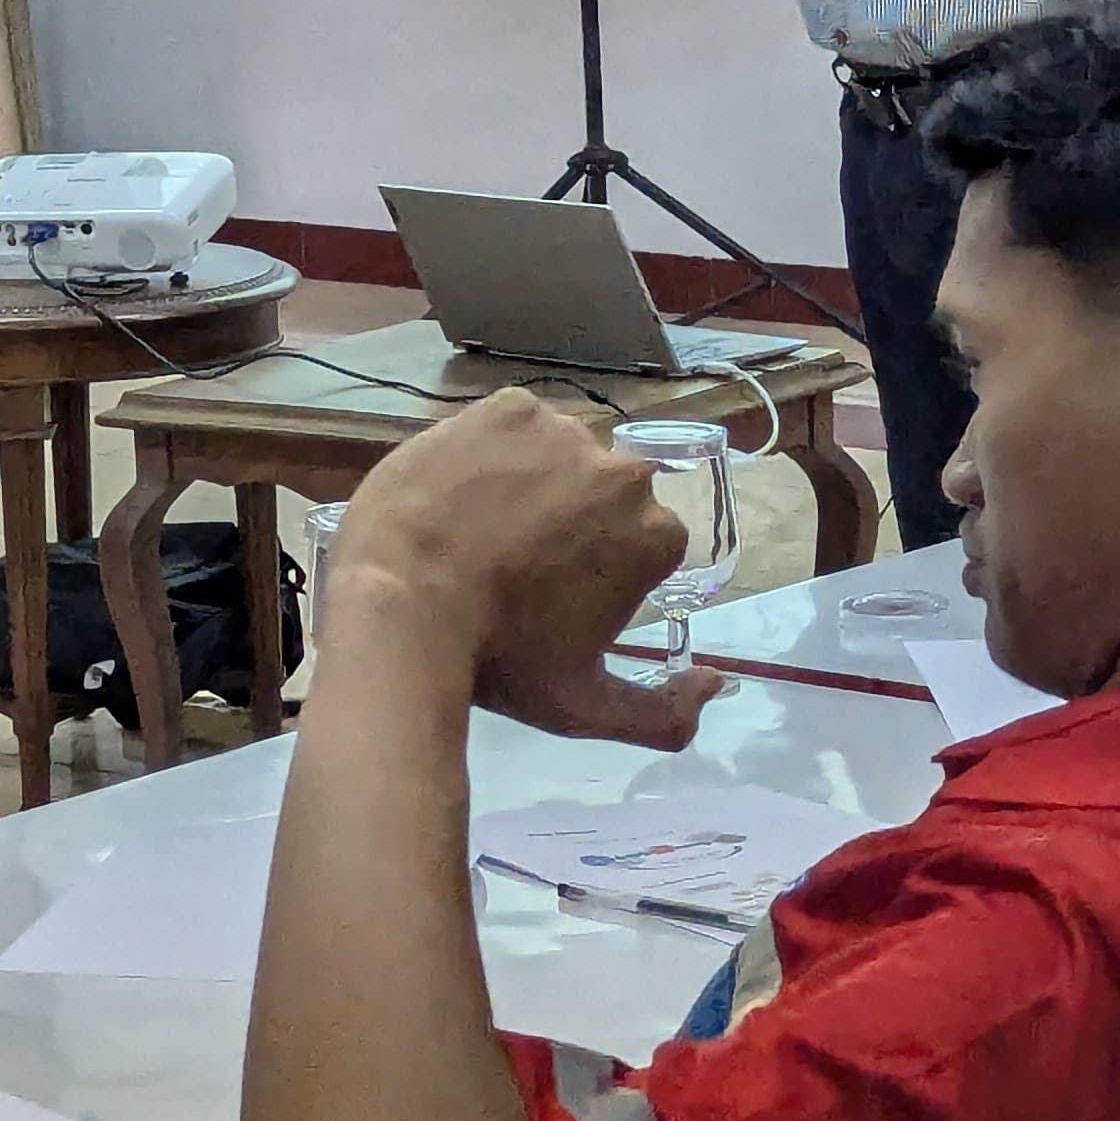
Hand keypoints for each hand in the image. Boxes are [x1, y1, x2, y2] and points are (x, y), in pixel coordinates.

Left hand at [322, 392, 724, 749]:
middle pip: (607, 496)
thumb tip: (717, 684)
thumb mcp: (584, 706)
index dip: (600, 573)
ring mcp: (564, 431)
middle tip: (515, 563)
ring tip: (481, 525)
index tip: (555, 596)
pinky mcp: (508, 406)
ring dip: (536, 482)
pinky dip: (495, 449)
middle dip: (575, 524)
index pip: (643, 547)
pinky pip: (514, 425)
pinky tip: (463, 489)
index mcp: (656, 535)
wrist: (402, 601)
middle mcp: (625, 473)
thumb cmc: (500, 657)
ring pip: (561, 456)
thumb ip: (665, 714)